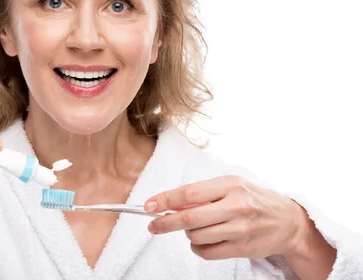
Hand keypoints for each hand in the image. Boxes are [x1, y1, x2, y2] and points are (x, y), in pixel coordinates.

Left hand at [144, 175, 306, 259]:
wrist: (288, 221)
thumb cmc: (253, 200)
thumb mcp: (231, 186)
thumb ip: (203, 193)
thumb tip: (170, 203)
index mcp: (230, 185)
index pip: (189, 193)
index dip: (165, 200)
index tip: (148, 206)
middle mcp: (236, 205)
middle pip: (190, 218)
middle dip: (165, 223)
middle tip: (153, 226)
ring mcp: (240, 228)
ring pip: (197, 236)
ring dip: (187, 234)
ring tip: (195, 228)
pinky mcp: (242, 247)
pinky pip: (208, 252)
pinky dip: (198, 247)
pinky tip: (204, 240)